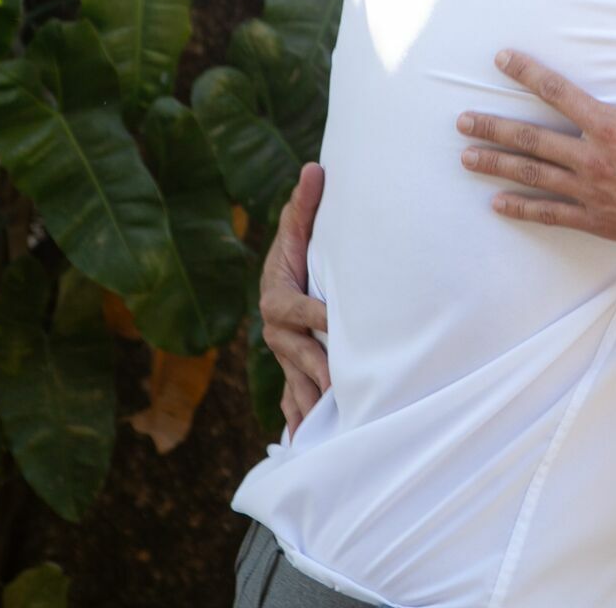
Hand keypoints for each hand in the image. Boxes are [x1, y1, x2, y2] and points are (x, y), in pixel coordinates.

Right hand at [260, 163, 330, 433]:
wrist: (282, 282)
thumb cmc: (298, 252)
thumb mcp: (299, 230)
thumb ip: (305, 204)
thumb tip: (316, 167)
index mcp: (277, 298)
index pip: (294, 309)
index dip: (314, 315)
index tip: (333, 321)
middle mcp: (276, 333)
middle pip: (296, 353)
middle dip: (316, 369)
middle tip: (340, 386)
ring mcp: (283, 357)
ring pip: (295, 383)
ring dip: (310, 405)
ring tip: (331, 425)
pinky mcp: (293, 373)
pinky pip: (293, 401)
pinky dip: (300, 423)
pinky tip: (308, 447)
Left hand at [460, 0, 615, 265]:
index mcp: (615, 127)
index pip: (558, 92)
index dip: (527, 73)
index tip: (501, 59)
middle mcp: (596, 160)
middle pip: (532, 139)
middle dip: (493, 127)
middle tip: (460, 120)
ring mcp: (594, 194)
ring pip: (534, 176)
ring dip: (497, 165)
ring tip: (466, 157)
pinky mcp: (601, 221)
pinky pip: (552, 214)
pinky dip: (523, 209)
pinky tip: (498, 204)